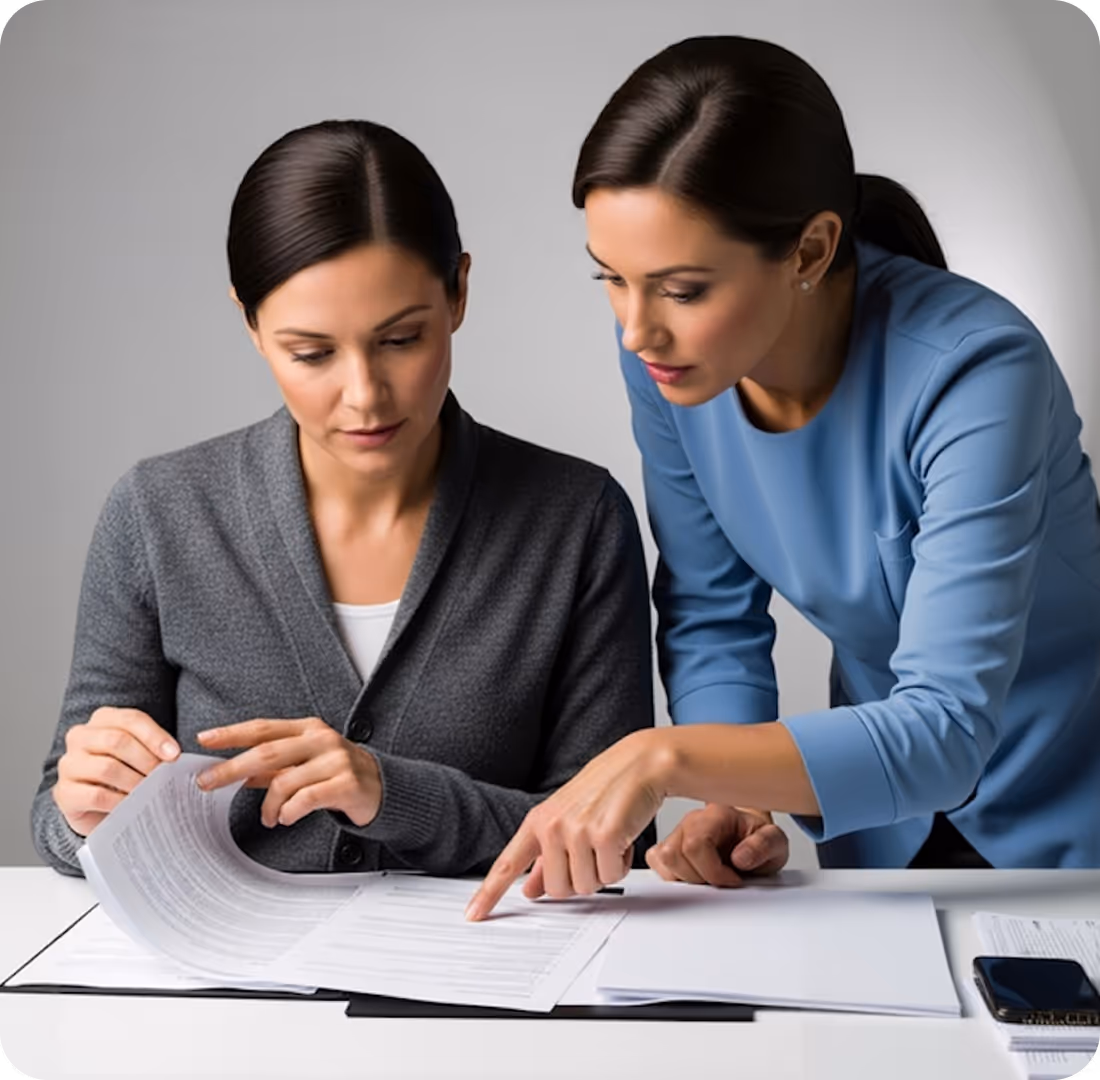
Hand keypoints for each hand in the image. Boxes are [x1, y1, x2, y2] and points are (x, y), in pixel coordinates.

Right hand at [52, 706, 179, 836]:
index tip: (175, 755)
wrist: (96, 806)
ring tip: (149, 792)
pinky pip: (95, 795)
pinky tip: (131, 805)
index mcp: (102, 719)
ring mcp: (69, 764)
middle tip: (162, 776)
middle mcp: (80, 736)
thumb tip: (173, 756)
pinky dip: (119, 801)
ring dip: (134, 782)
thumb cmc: (124, 772)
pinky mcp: (64, 792)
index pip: (131, 720)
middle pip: (117, 741)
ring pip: (106, 768)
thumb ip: (153, 749)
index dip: (155, 737)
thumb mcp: (140, 753)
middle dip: (146, 760)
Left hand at [195, 717, 381, 828]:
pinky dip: (288, 812)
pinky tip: (286, 818)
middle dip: (232, 769)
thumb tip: (239, 774)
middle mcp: (321, 740)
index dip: (232, 733)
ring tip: (269, 817)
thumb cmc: (339, 773)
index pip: (263, 728)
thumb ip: (275, 766)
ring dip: (267, 806)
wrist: (384, 787)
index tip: (205, 739)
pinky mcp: (345, 784)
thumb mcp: (306, 763)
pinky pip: (304, 799)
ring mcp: (335, 760)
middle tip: (207, 783)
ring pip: (283, 782)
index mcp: (308, 729)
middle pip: (266, 752)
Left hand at [465, 729, 669, 920]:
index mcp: (538, 822)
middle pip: (558, 889)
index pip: (508, 863)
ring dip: (603, 870)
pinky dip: (621, 864)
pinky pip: (611, 877)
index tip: (473, 915)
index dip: (489, 893)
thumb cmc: (604, 791)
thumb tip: (530, 890)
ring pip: (586, 887)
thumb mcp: (568, 819)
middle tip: (593, 850)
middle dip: (580, 878)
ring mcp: (577, 830)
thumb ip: (545, 857)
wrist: (638, 764)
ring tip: (609, 839)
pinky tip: (623, 838)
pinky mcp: (605, 835)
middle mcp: (553, 826)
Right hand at [646, 804, 788, 886]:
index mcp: (717, 814)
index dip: (713, 871)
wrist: (753, 836)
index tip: (732, 880)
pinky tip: (693, 877)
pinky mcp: (669, 845)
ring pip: (661, 859)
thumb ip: (765, 845)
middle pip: (672, 854)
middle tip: (720, 881)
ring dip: (685, 878)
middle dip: (698, 877)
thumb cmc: (760, 838)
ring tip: (708, 879)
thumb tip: (740, 857)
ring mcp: (678, 832)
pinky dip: (672, 875)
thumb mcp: (776, 842)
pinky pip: (655, 860)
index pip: (696, 843)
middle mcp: (692, 820)